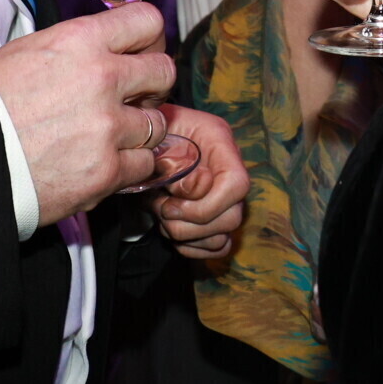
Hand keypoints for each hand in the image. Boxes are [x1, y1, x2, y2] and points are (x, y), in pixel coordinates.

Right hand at [0, 3, 174, 223]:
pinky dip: (130, 166)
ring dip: (140, 130)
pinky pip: (144, 164)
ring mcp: (108, 126)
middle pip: (163, 71)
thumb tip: (107, 45)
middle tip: (136, 96)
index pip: (147, 21)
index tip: (144, 50)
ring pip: (157, 123)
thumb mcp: (31, 51)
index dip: (148, 38)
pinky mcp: (107, 170)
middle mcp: (102, 78)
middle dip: (152, 85)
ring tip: (113, 134)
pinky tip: (106, 161)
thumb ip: (79, 46)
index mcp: (81, 41)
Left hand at [147, 105, 246, 258]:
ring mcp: (226, 199)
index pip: (236, 185)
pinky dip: (190, 247)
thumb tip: (195, 190)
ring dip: (184, 235)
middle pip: (232, 218)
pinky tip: (169, 228)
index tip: (172, 204)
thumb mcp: (156, 138)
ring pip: (221, 239)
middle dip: (188, 224)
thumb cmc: (152, 135)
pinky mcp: (216, 218)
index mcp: (221, 143)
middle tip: (161, 209)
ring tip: (161, 215)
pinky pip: (216, 248)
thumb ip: (174, 161)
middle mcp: (231, 173)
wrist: (146, 139)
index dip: (207, 205)